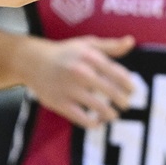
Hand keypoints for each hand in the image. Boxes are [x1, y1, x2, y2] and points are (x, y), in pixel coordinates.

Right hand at [20, 34, 136, 128]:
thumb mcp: (87, 44)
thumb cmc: (66, 53)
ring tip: (113, 115)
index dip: (128, 85)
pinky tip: (96, 123)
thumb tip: (131, 41)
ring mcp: (69, 88)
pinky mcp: (59, 102)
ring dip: (110, 114)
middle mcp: (80, 72)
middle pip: (111, 92)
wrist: (33, 62)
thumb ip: (110, 46)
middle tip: (125, 105)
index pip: (118, 74)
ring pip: (98, 107)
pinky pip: (81, 118)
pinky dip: (92, 123)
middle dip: (122, 101)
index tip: (132, 91)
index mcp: (90, 57)